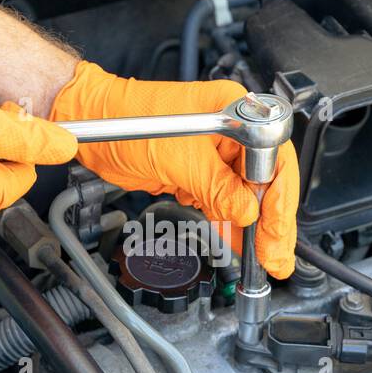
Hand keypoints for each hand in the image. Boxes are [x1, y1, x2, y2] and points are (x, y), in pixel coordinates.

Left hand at [50, 62, 298, 277]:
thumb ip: (218, 187)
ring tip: (263, 260)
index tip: (275, 234)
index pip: (274, 160)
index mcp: (236, 111)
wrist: (93, 120)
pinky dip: (229, 225)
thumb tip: (246, 212)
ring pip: (245, 197)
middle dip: (272, 224)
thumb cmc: (127, 117)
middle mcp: (231, 131)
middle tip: (276, 258)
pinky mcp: (198, 172)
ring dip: (252, 230)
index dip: (278, 201)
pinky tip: (237, 245)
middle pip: (265, 182)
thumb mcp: (181, 157)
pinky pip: (222, 202)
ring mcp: (215, 153)